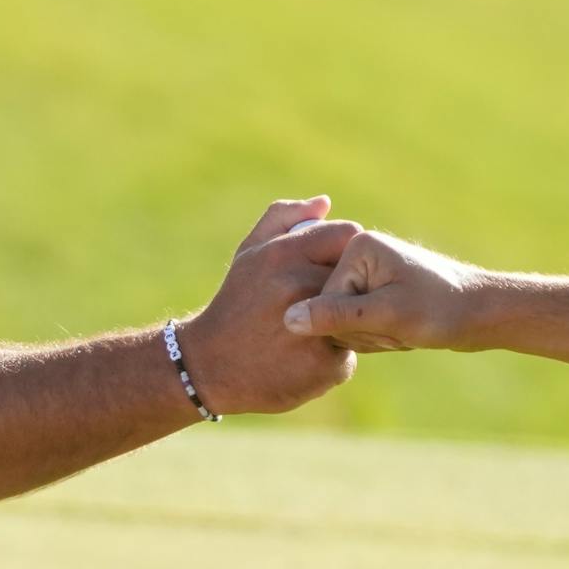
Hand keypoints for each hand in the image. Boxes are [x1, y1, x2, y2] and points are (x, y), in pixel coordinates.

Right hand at [179, 197, 361, 413]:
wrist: (210, 365)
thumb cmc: (236, 302)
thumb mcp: (250, 253)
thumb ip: (285, 219)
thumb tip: (325, 203)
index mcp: (284, 255)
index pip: (347, 236)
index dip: (346, 250)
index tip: (336, 265)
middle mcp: (300, 287)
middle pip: (358, 277)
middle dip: (349, 287)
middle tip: (325, 303)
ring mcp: (315, 327)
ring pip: (358, 317)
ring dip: (344, 323)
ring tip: (313, 331)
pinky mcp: (324, 364)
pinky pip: (348, 355)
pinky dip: (332, 358)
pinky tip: (305, 359)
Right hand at [282, 229, 489, 352]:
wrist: (483, 314)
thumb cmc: (441, 309)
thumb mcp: (387, 316)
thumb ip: (337, 317)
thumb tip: (289, 320)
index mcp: (358, 247)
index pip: (323, 299)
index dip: (355, 325)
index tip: (392, 322)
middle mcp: (358, 256)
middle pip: (331, 311)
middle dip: (365, 331)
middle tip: (402, 327)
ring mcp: (367, 275)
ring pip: (345, 324)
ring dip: (374, 337)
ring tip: (406, 330)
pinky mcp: (376, 292)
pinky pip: (360, 326)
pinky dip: (380, 337)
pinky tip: (403, 334)